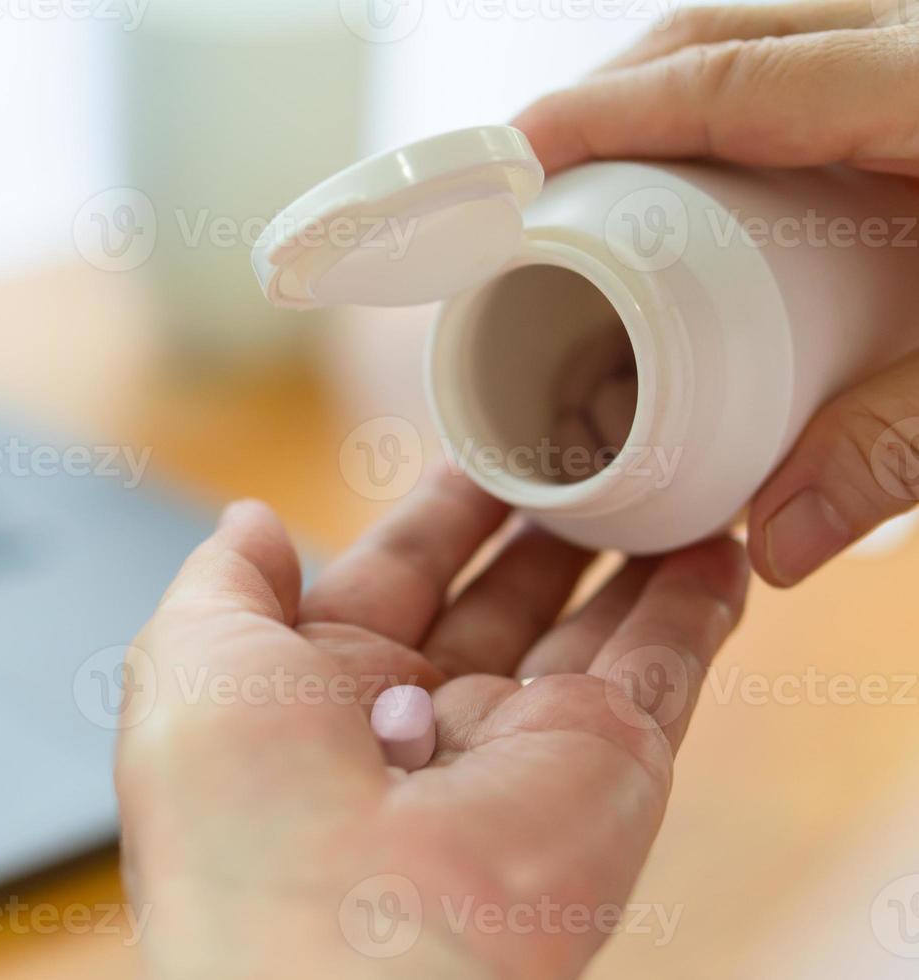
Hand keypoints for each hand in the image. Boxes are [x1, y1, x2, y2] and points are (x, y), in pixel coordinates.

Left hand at [115, 472, 747, 978]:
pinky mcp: (608, 768)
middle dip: (535, 529)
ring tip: (654, 472)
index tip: (481, 450)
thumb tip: (251, 519)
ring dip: (621, 556)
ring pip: (587, 630)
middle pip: (496, 602)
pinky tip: (716, 545)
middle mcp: (421, 725)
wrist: (343, 953)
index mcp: (319, 698)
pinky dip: (693, 608)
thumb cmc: (240, 813)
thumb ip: (224, 580)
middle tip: (578, 449)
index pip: (392, 580)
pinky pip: (662, 669)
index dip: (436, 517)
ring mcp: (519, 749)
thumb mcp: (190, 660)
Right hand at [511, 0, 918, 586]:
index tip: (505, 165)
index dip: (595, 117)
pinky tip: (715, 175)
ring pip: (762, 32)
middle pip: (720, 30)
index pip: (721, 80)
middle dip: (605, 95)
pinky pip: (810, 58)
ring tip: (601, 180)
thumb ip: (903, 445)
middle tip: (530, 183)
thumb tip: (774, 544)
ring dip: (664, 94)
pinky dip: (733, 104)